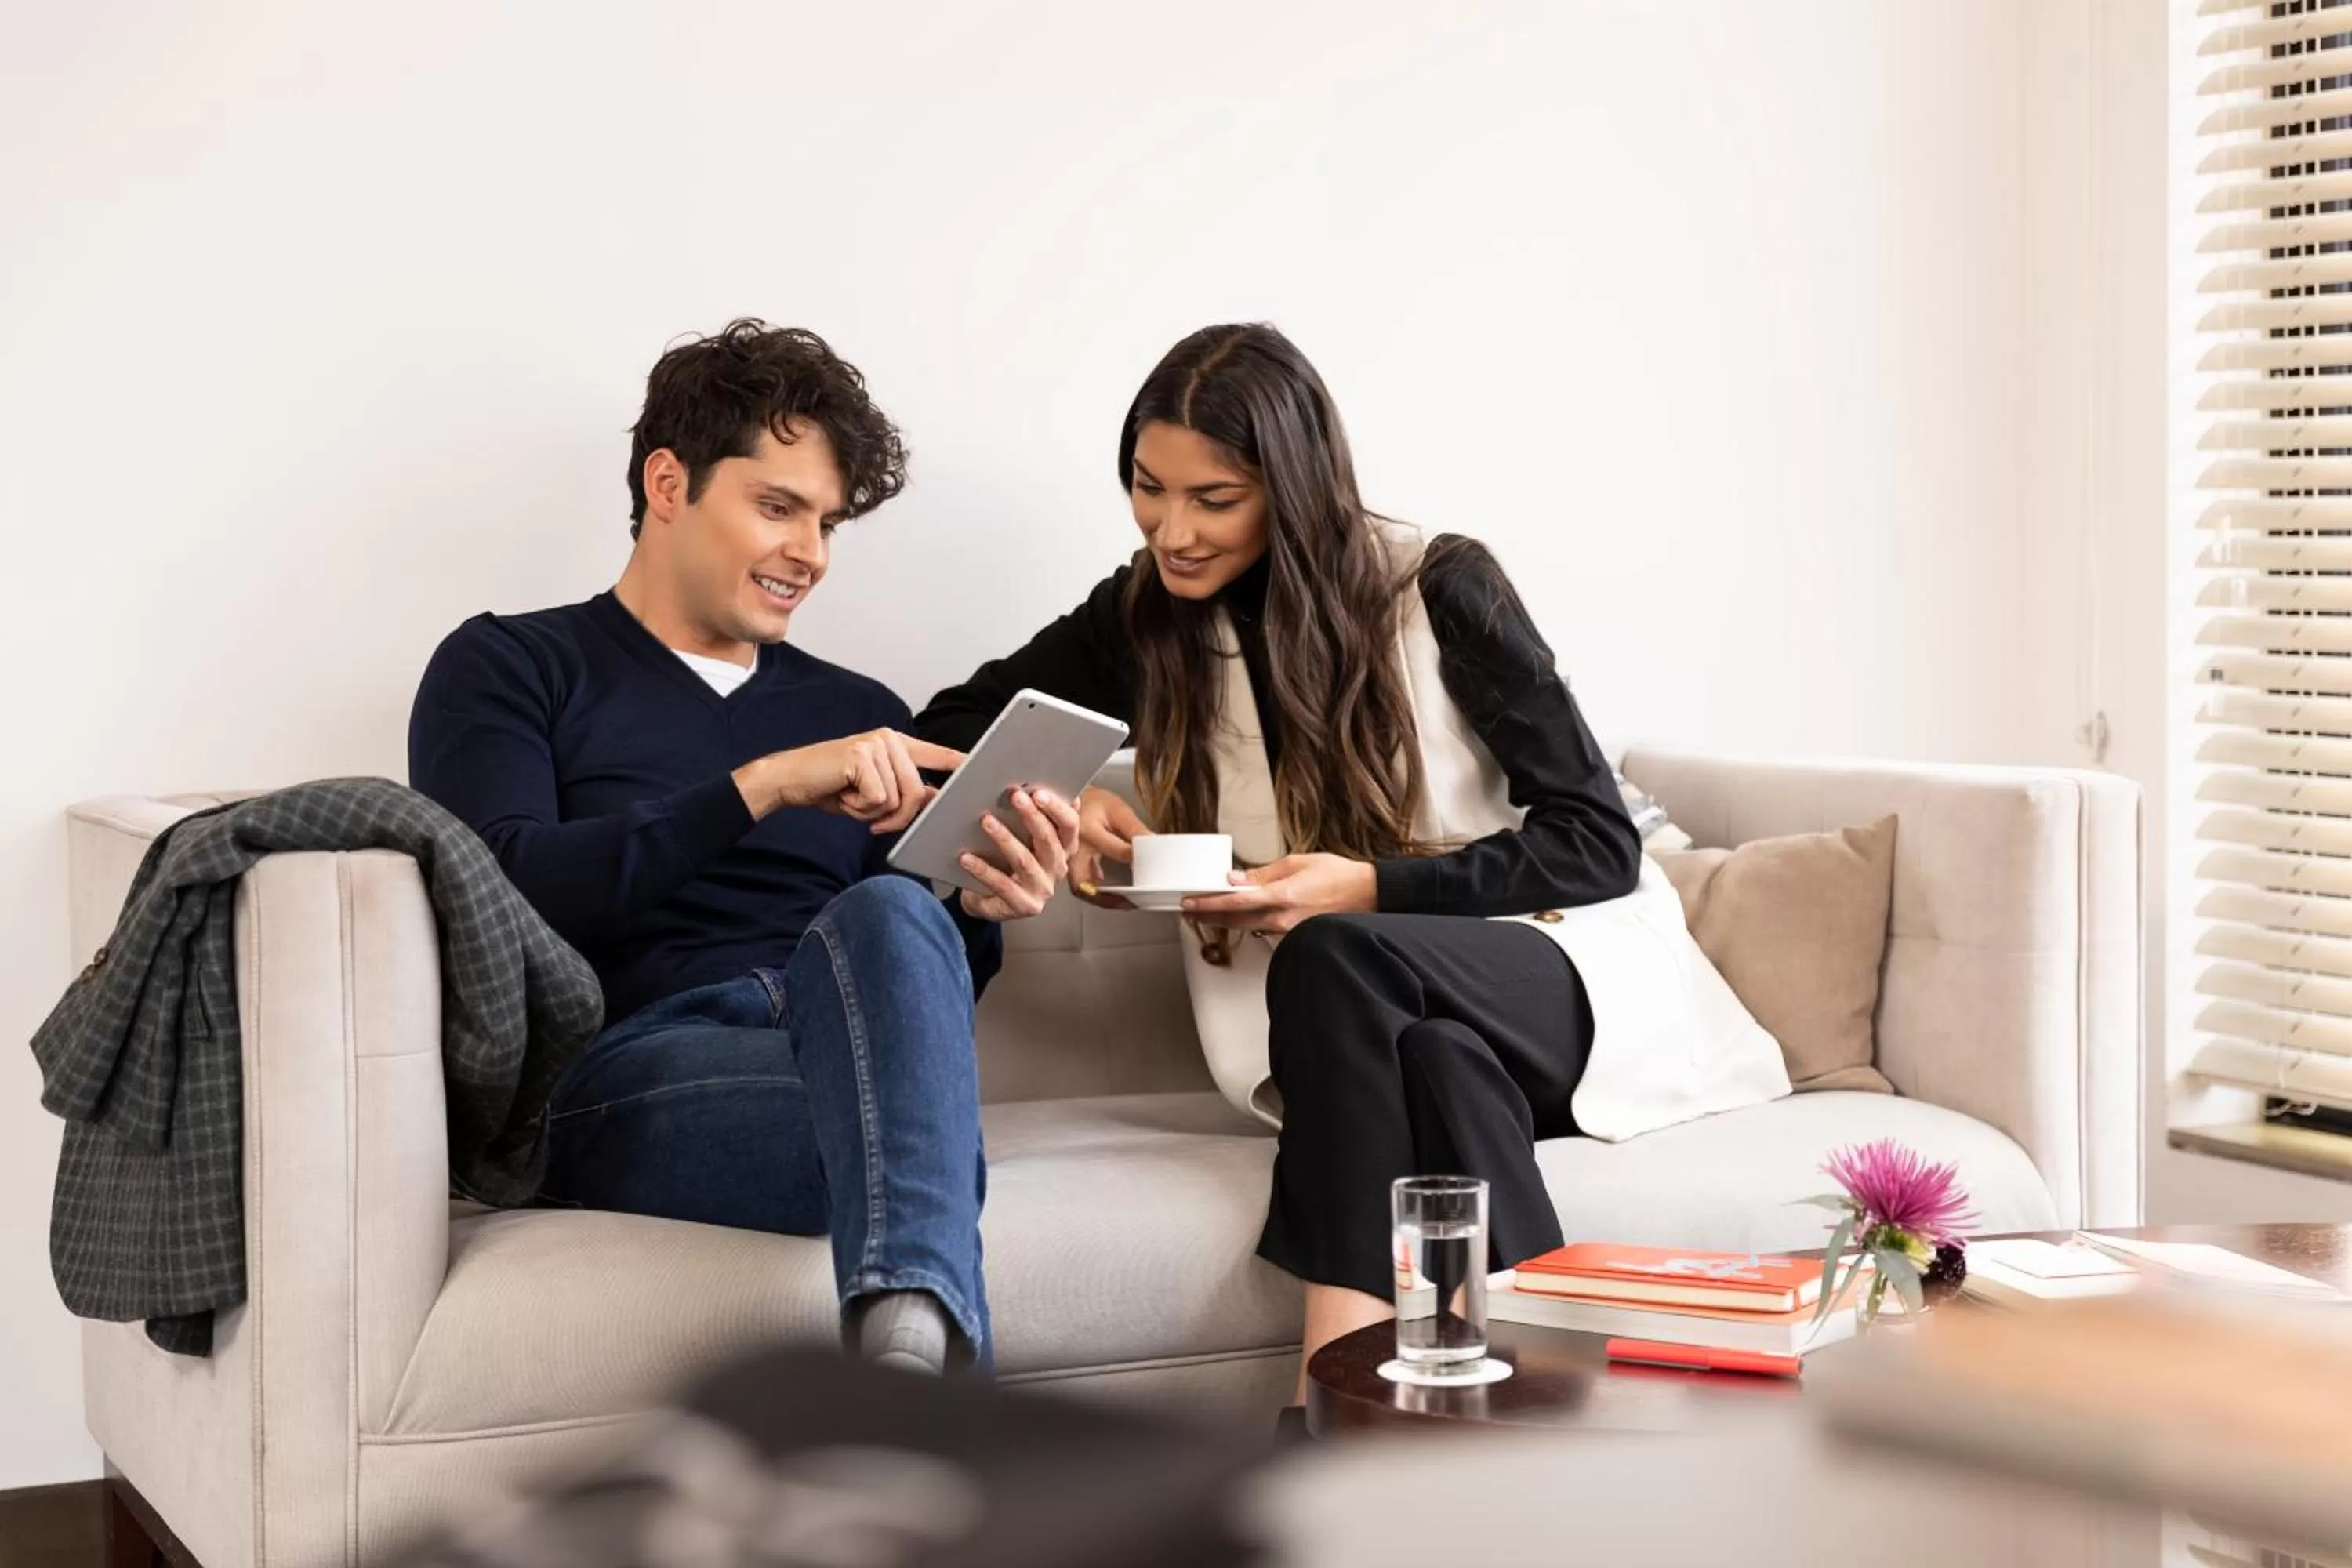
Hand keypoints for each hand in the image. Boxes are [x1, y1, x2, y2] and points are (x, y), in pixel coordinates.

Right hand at [736, 730, 964, 833]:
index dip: (958, 762)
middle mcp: (889, 739)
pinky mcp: (861, 755)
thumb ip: (903, 792)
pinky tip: (842, 794)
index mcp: (895, 745)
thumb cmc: (831, 787)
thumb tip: (931, 798)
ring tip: (850, 800)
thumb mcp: (873, 793)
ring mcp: (876, 744)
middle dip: (897, 817)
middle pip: (917, 791)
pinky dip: (859, 808)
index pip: (935, 753)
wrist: (790, 780)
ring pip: (898, 798)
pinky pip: (878, 798)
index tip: (981, 766)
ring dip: (873, 812)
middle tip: (873, 823)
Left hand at [957, 787, 1082, 922]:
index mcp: (1064, 848)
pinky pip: (1002, 885)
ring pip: (1025, 861)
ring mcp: (1042, 889)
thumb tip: (1034, 786)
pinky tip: (966, 857)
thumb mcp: (1024, 838)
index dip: (1057, 808)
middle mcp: (1057, 868)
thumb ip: (1034, 816)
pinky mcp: (1025, 905)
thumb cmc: (1008, 862)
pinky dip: (983, 869)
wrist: (992, 901)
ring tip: (986, 821)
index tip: (1038, 792)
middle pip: (1049, 840)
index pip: (1070, 825)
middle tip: (1015, 796)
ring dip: (1004, 838)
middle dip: (1031, 816)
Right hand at [1069, 788, 1148, 910]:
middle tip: (1129, 902)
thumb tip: (1154, 844)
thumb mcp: (1117, 810)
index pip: (1119, 852)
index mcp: (1089, 831)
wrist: (1070, 798)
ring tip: (1123, 903)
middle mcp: (1074, 848)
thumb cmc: (1094, 804)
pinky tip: (1112, 895)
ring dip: (1100, 899)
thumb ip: (1135, 829)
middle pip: (1084, 883)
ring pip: (1080, 887)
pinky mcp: (1069, 864)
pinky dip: (1095, 893)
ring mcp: (1068, 859)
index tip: (1151, 869)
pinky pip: (1080, 884)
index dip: (1138, 862)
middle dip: (1106, 897)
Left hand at [1180, 853, 1377, 934]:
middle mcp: (1282, 919)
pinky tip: (1241, 916)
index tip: (1189, 903)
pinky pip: (1263, 931)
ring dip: (1226, 920)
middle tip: (1191, 910)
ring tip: (1209, 911)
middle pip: (1234, 922)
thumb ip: (1262, 874)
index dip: (1207, 905)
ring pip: (1247, 928)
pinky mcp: (1294, 936)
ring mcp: (1288, 931)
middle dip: (1208, 916)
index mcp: (1281, 896)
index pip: (1234, 904)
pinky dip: (1248, 923)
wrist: (1368, 895)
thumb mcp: (1296, 863)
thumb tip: (1235, 879)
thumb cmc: (1338, 876)